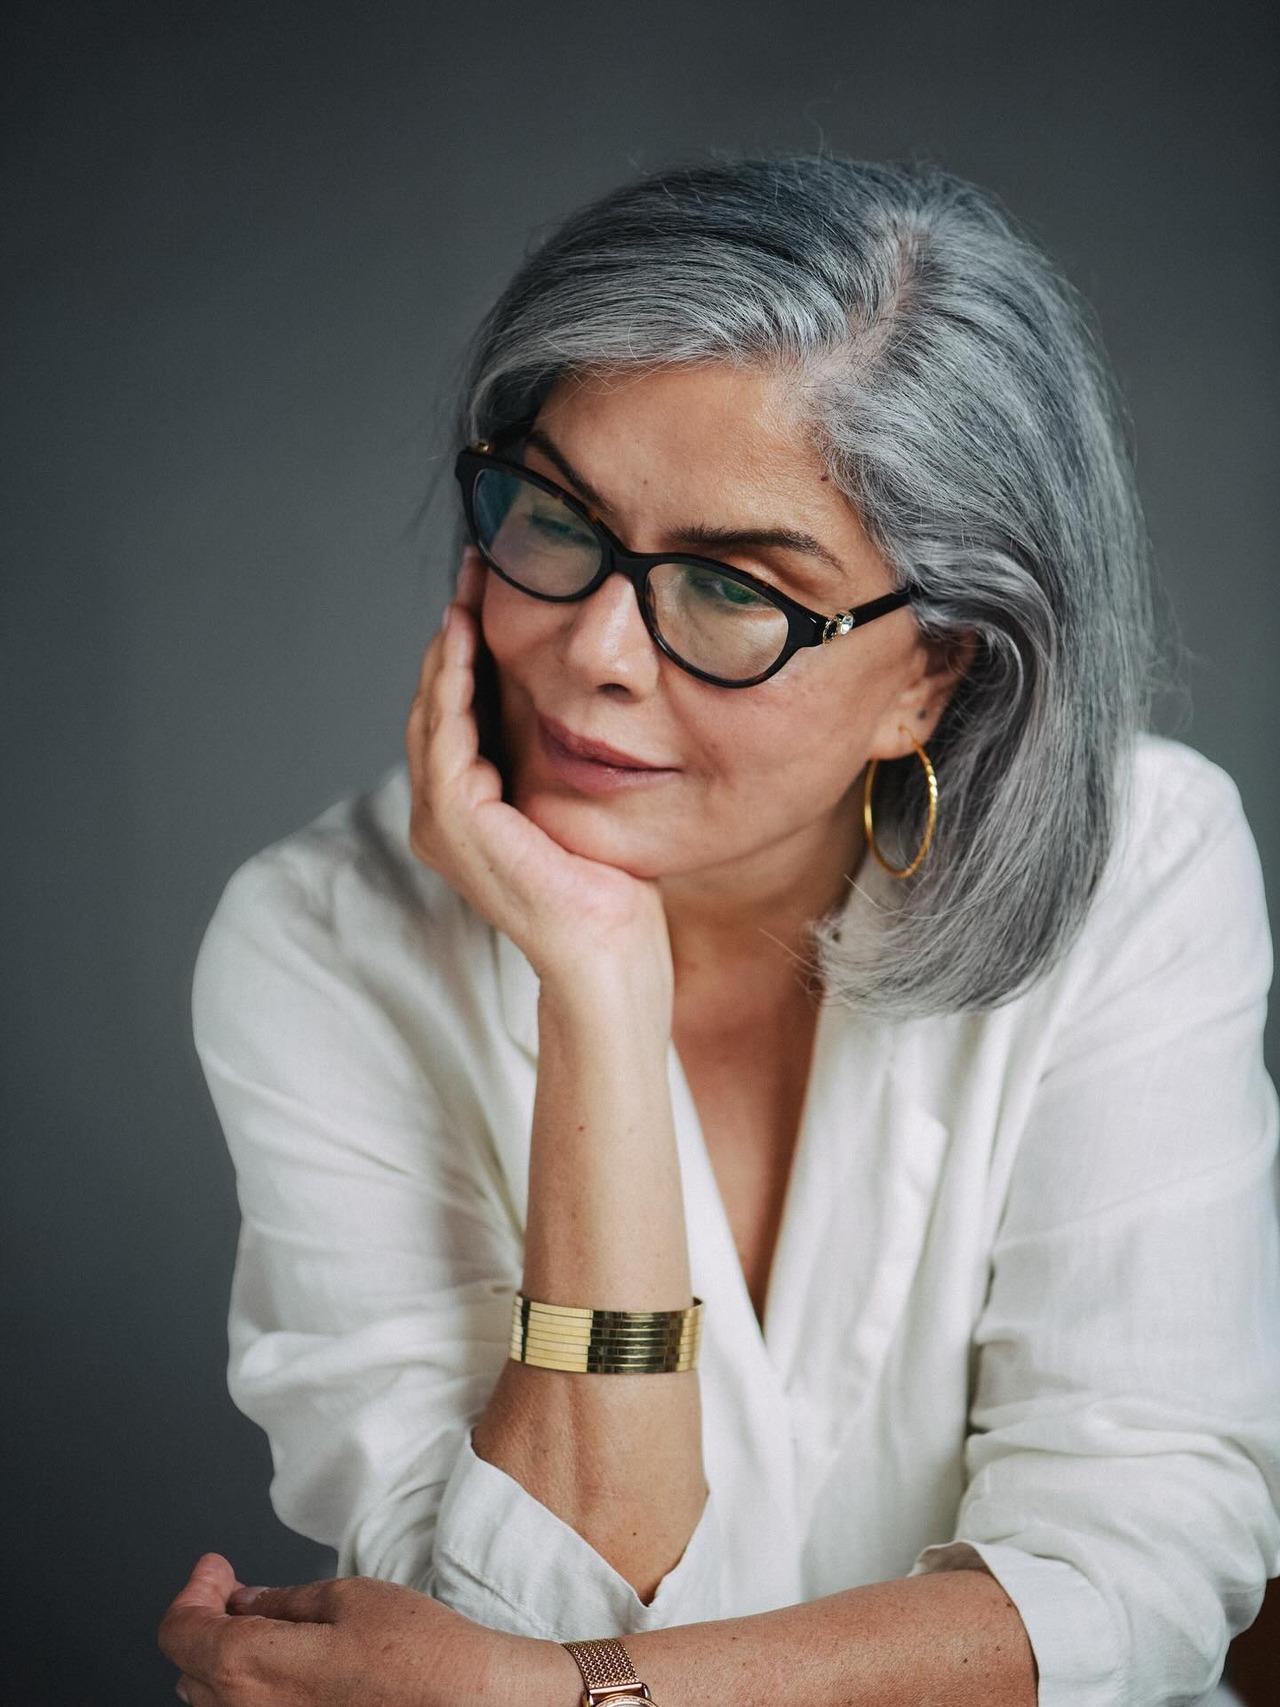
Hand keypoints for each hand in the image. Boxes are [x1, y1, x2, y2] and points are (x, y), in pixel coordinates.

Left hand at [157, 1551, 533, 1706]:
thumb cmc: (419, 1655)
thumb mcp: (348, 1599)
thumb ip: (282, 1604)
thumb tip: (246, 1602)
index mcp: (252, 1668)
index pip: (181, 1632)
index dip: (193, 1592)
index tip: (214, 1570)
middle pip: (191, 1670)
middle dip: (206, 1622)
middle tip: (232, 1590)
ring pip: (216, 1703)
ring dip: (224, 1663)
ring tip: (259, 1629)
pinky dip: (253, 1693)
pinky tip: (285, 1669)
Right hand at [405, 547, 673, 1000]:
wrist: (612, 954)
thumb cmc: (610, 890)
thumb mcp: (578, 801)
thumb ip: (558, 755)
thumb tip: (579, 696)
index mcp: (466, 811)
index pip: (457, 714)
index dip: (468, 650)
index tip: (490, 591)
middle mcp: (441, 816)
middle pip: (436, 703)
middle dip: (454, 634)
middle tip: (475, 568)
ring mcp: (441, 822)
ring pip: (432, 710)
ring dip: (448, 647)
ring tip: (468, 590)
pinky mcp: (456, 822)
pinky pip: (445, 734)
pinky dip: (452, 682)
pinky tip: (467, 638)